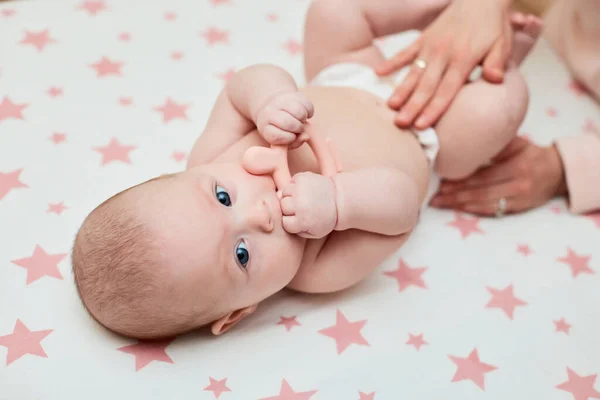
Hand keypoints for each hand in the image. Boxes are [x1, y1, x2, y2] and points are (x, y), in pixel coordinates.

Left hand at [255, 91, 313, 148]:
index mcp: (265, 128)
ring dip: (303, 118)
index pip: (278, 136)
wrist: (275, 108)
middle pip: (289, 123)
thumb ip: (295, 143)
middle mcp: (269, 113)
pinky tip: (304, 113)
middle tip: (298, 128)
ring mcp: (279, 101)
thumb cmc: (281, 130)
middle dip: (298, 128)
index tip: (291, 136)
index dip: (289, 138)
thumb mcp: (284, 141)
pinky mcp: (291, 94)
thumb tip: (306, 136)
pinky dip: (309, 111)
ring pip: (298, 112)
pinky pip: (306, 104)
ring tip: (301, 120)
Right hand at [279, 172, 337, 238]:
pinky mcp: (303, 177)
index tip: (301, 221)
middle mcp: (300, 204)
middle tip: (302, 209)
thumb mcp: (312, 233)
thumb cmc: (325, 219)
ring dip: (290, 197)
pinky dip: (295, 186)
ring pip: (283, 193)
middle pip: (281, 207)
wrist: (340, 200)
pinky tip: (305, 191)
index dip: (291, 222)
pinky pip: (290, 182)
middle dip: (289, 209)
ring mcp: (301, 189)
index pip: (283, 222)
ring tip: (302, 200)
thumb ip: (294, 231)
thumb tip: (275, 219)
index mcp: (303, 220)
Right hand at [375, 0, 512, 129]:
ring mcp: (431, 46)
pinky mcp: (423, 38)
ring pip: (414, 72)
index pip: (447, 90)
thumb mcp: (503, 42)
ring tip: (390, 106)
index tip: (422, 125)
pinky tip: (379, 73)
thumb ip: (497, 62)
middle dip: (413, 106)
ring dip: (401, 90)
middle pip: (426, 86)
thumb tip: (496, 80)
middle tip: (401, 123)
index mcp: (464, 58)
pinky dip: (392, 62)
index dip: (434, 109)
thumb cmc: (494, 25)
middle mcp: (444, 54)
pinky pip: (405, 52)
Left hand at [429, 137, 567, 215]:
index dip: (461, 180)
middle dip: (455, 194)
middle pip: (480, 191)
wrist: (558, 172)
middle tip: (435, 195)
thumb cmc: (531, 154)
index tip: (442, 180)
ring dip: (459, 204)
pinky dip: (473, 210)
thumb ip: (495, 144)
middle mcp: (518, 185)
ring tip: (439, 203)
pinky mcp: (517, 209)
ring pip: (483, 204)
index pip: (483, 175)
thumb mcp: (517, 144)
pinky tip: (458, 209)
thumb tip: (465, 140)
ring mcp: (518, 199)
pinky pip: (492, 211)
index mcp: (517, 167)